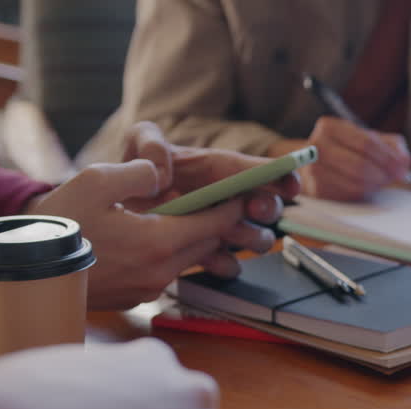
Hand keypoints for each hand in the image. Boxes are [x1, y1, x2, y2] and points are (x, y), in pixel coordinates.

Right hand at [27, 123, 297, 307]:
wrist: (24, 273)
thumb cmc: (57, 226)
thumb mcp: (96, 181)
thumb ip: (139, 172)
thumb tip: (162, 172)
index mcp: (159, 243)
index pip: (215, 224)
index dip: (231, 207)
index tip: (240, 194)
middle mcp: (161, 273)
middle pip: (205, 245)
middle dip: (214, 223)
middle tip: (218, 202)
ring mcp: (147, 291)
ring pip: (185, 261)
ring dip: (188, 240)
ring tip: (180, 217)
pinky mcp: (132, 301)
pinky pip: (162, 274)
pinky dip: (164, 256)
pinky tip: (147, 240)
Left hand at [122, 121, 300, 276]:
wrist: (119, 204)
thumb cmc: (135, 168)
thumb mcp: (138, 141)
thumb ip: (149, 142)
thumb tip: (165, 172)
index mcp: (219, 169)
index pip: (261, 171)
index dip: (283, 176)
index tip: (291, 185)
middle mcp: (229, 200)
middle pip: (269, 207)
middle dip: (268, 208)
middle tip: (251, 208)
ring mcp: (221, 228)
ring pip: (257, 238)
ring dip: (249, 237)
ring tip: (225, 233)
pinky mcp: (207, 253)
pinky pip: (230, 266)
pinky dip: (224, 265)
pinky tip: (207, 258)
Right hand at [273, 117, 410, 200]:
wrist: (319, 162)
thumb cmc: (349, 149)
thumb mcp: (372, 139)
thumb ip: (393, 147)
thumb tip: (404, 162)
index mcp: (329, 127)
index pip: (365, 143)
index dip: (388, 157)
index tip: (401, 168)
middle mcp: (316, 147)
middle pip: (359, 165)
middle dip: (383, 173)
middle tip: (394, 177)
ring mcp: (313, 169)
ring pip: (354, 183)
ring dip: (375, 185)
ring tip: (382, 181)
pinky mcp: (316, 190)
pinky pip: (347, 196)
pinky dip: (363, 193)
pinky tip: (367, 187)